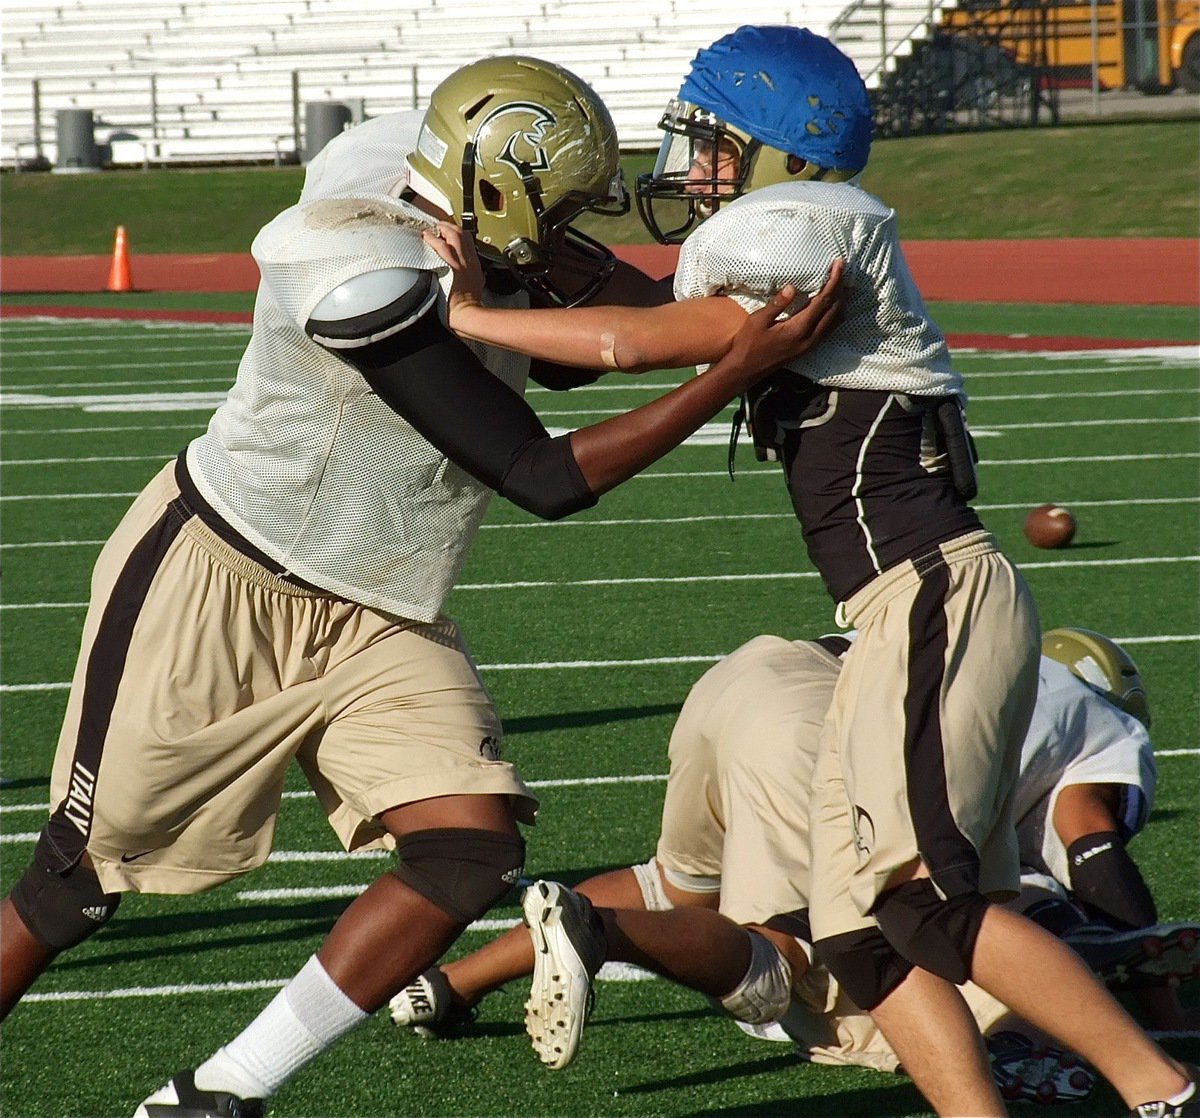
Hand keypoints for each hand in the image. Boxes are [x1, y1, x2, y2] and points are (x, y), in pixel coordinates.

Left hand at [422, 220, 484, 324]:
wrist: (469, 316)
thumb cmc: (469, 308)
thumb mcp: (473, 290)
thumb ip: (467, 279)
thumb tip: (460, 278)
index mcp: (474, 267)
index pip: (468, 242)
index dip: (457, 234)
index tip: (447, 233)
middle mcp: (469, 262)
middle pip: (462, 235)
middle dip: (449, 227)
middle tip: (438, 226)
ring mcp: (462, 263)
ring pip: (455, 235)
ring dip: (442, 229)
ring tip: (431, 230)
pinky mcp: (452, 267)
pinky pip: (442, 247)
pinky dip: (434, 240)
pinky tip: (427, 237)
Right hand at [718, 260, 845, 390]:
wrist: (746, 370)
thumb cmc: (748, 344)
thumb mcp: (757, 321)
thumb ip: (777, 304)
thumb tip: (791, 287)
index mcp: (799, 329)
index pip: (824, 301)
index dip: (834, 281)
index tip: (838, 264)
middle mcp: (810, 338)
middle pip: (836, 309)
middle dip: (840, 288)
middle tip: (839, 269)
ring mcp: (811, 345)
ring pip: (836, 320)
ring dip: (840, 300)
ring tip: (836, 283)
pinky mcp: (809, 347)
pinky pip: (830, 328)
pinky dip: (834, 312)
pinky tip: (828, 303)